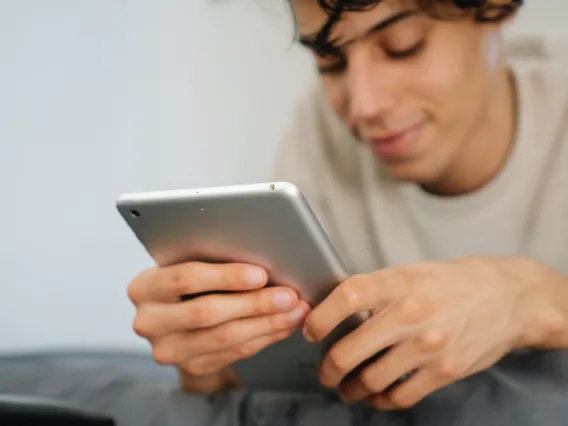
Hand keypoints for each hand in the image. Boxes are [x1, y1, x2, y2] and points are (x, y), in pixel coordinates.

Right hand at [128, 261, 309, 393]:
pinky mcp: (191, 366)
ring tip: (294, 311)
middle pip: (207, 312)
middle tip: (288, 295)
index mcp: (144, 287)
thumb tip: (263, 255)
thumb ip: (213, 260)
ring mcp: (169, 349)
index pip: (186, 279)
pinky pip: (234, 353)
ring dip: (267, 324)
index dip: (226, 277)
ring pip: (225, 338)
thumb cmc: (188, 281)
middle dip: (254, 303)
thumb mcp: (189, 263)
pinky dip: (264, 337)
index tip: (261, 274)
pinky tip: (283, 325)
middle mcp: (149, 322)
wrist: (176, 317)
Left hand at [303, 257, 563, 409]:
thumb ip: (378, 289)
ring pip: (371, 379)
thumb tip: (338, 308)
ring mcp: (429, 345)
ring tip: (346, 388)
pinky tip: (374, 397)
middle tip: (325, 372)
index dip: (321, 317)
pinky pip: (401, 395)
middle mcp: (412, 313)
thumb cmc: (454, 281)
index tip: (310, 331)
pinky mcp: (445, 370)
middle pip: (351, 349)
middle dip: (329, 368)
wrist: (509, 297)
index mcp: (399, 281)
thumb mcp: (413, 271)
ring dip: (351, 389)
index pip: (348, 296)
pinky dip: (380, 401)